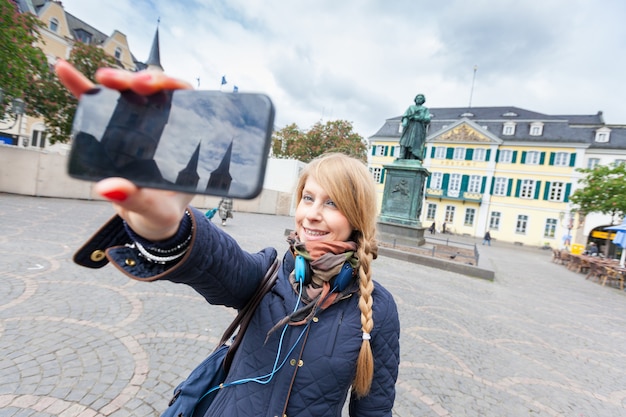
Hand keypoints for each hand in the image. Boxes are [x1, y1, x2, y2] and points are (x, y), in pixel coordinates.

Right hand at [55, 60, 194, 240]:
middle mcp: (163, 127)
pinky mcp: (113, 130)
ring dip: (117, 81)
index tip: (159, 87)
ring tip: (103, 79)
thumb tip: (106, 188)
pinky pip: (97, 106)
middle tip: (133, 84)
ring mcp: (138, 126)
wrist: (149, 222)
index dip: (175, 87)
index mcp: (184, 141)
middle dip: (143, 81)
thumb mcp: (156, 211)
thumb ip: (137, 201)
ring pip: (129, 93)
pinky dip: (81, 88)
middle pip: (157, 93)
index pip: (186, 103)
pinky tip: (64, 70)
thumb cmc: (161, 213)